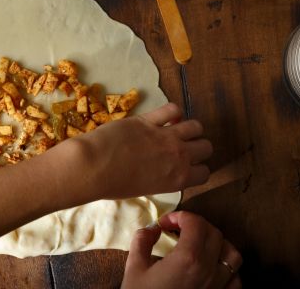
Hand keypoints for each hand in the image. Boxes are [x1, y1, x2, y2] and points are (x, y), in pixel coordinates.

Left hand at [58, 102, 212, 200]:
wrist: (94, 166)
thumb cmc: (112, 185)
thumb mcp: (143, 189)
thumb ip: (159, 179)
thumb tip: (158, 172)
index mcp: (178, 179)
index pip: (204, 172)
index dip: (197, 169)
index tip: (189, 166)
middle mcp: (179, 156)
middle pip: (206, 147)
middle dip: (198, 147)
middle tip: (184, 147)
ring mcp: (166, 135)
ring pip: (196, 126)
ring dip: (190, 128)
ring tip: (178, 130)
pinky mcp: (149, 119)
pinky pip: (173, 109)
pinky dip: (173, 111)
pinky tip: (166, 116)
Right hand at [121, 211, 242, 288]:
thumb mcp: (134, 268)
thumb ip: (142, 241)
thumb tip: (152, 228)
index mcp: (188, 259)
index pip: (195, 223)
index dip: (180, 216)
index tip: (165, 223)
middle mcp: (208, 271)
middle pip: (215, 234)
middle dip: (197, 225)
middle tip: (178, 230)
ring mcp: (218, 288)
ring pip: (232, 255)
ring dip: (217, 244)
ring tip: (199, 246)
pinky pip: (235, 280)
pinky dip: (226, 269)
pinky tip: (210, 270)